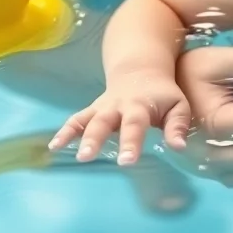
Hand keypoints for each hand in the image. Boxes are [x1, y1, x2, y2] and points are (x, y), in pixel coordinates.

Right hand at [48, 71, 190, 164]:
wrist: (141, 71)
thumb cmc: (163, 94)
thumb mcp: (178, 105)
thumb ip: (178, 126)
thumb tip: (178, 147)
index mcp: (140, 106)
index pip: (135, 125)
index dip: (131, 142)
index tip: (126, 161)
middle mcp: (117, 106)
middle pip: (103, 122)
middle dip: (94, 139)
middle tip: (86, 157)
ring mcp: (102, 107)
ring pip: (85, 119)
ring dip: (72, 133)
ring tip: (58, 148)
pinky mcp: (92, 110)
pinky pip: (76, 119)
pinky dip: (64, 131)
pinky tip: (53, 146)